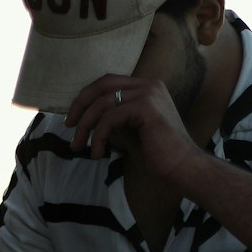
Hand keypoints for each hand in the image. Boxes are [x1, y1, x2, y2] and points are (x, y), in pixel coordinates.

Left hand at [65, 75, 200, 185]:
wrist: (183, 168)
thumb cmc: (159, 155)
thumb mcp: (131, 131)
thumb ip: (115, 119)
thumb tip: (89, 118)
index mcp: (147, 87)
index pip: (108, 83)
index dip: (87, 98)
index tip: (73, 119)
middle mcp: (149, 85)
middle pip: (103, 84)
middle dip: (81, 105)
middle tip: (68, 126)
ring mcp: (149, 93)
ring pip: (103, 103)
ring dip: (85, 126)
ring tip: (78, 146)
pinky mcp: (146, 107)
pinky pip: (110, 118)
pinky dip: (99, 136)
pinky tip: (98, 153)